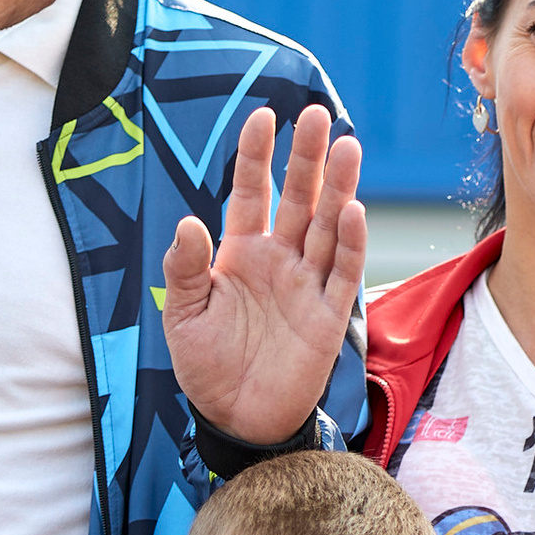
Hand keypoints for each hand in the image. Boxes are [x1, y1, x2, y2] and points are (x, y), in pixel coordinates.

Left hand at [162, 102, 366, 444]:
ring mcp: (307, 285)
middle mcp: (279, 261)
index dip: (257, 157)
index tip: (263, 117)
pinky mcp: (329, 317)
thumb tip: (187, 223)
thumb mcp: (183, 317)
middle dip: (306, 157)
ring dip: (338, 187)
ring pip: (326, 226)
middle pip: (298, 198)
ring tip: (346, 144)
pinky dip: (349, 243)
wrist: (236, 420)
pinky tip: (351, 210)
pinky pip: (343, 273)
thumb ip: (186, 270)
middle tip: (315, 113)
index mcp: (241, 254)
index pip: (252, 193)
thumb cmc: (207, 367)